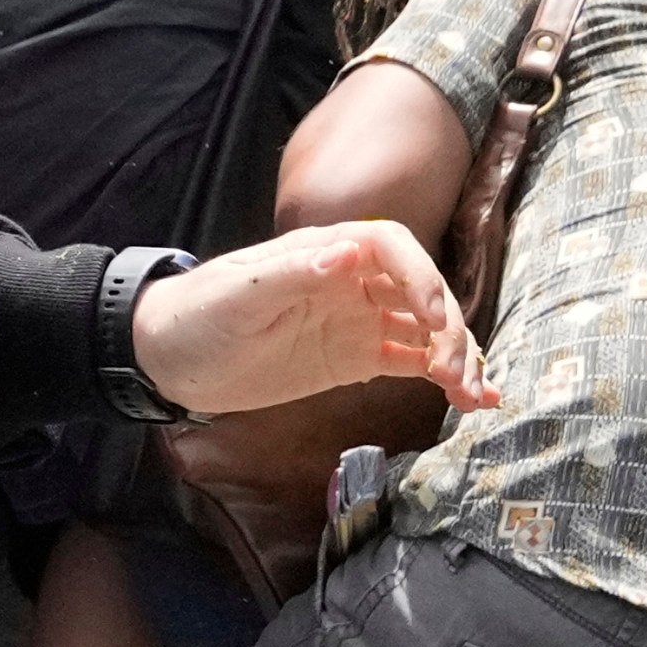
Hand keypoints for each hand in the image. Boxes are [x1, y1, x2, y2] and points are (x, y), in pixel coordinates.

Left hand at [129, 223, 501, 418]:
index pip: (392, 247)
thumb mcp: (239, 294)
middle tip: (454, 372)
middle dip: (447, 326)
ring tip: (474, 393)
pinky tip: (470, 399)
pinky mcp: (356, 357)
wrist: (172, 359)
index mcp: (323, 252)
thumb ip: (292, 273)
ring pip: (424, 328)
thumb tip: (347, 251)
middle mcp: (349, 280)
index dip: (421, 277)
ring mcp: (357, 319)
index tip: (432, 318)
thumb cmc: (198, 315)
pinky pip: (411, 360)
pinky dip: (443, 376)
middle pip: (419, 290)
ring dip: (457, 354)